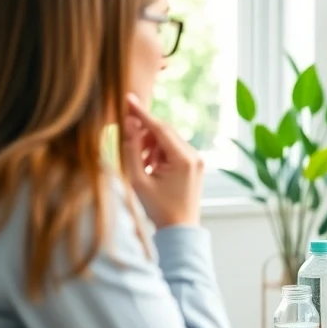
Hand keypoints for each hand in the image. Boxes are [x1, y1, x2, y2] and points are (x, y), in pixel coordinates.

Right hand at [121, 94, 202, 227]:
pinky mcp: (195, 164)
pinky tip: (152, 167)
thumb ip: (132, 150)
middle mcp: (195, 156)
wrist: (180, 229)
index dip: (142, 113)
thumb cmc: (158, 208)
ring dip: (152, 145)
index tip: (129, 98)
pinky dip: (160, 152)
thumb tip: (129, 123)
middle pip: (165, 131)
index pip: (160, 128)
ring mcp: (197, 160)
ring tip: (143, 165)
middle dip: (145, 134)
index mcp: (183, 159)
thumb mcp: (138, 179)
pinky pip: (174, 149)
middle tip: (130, 145)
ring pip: (169, 139)